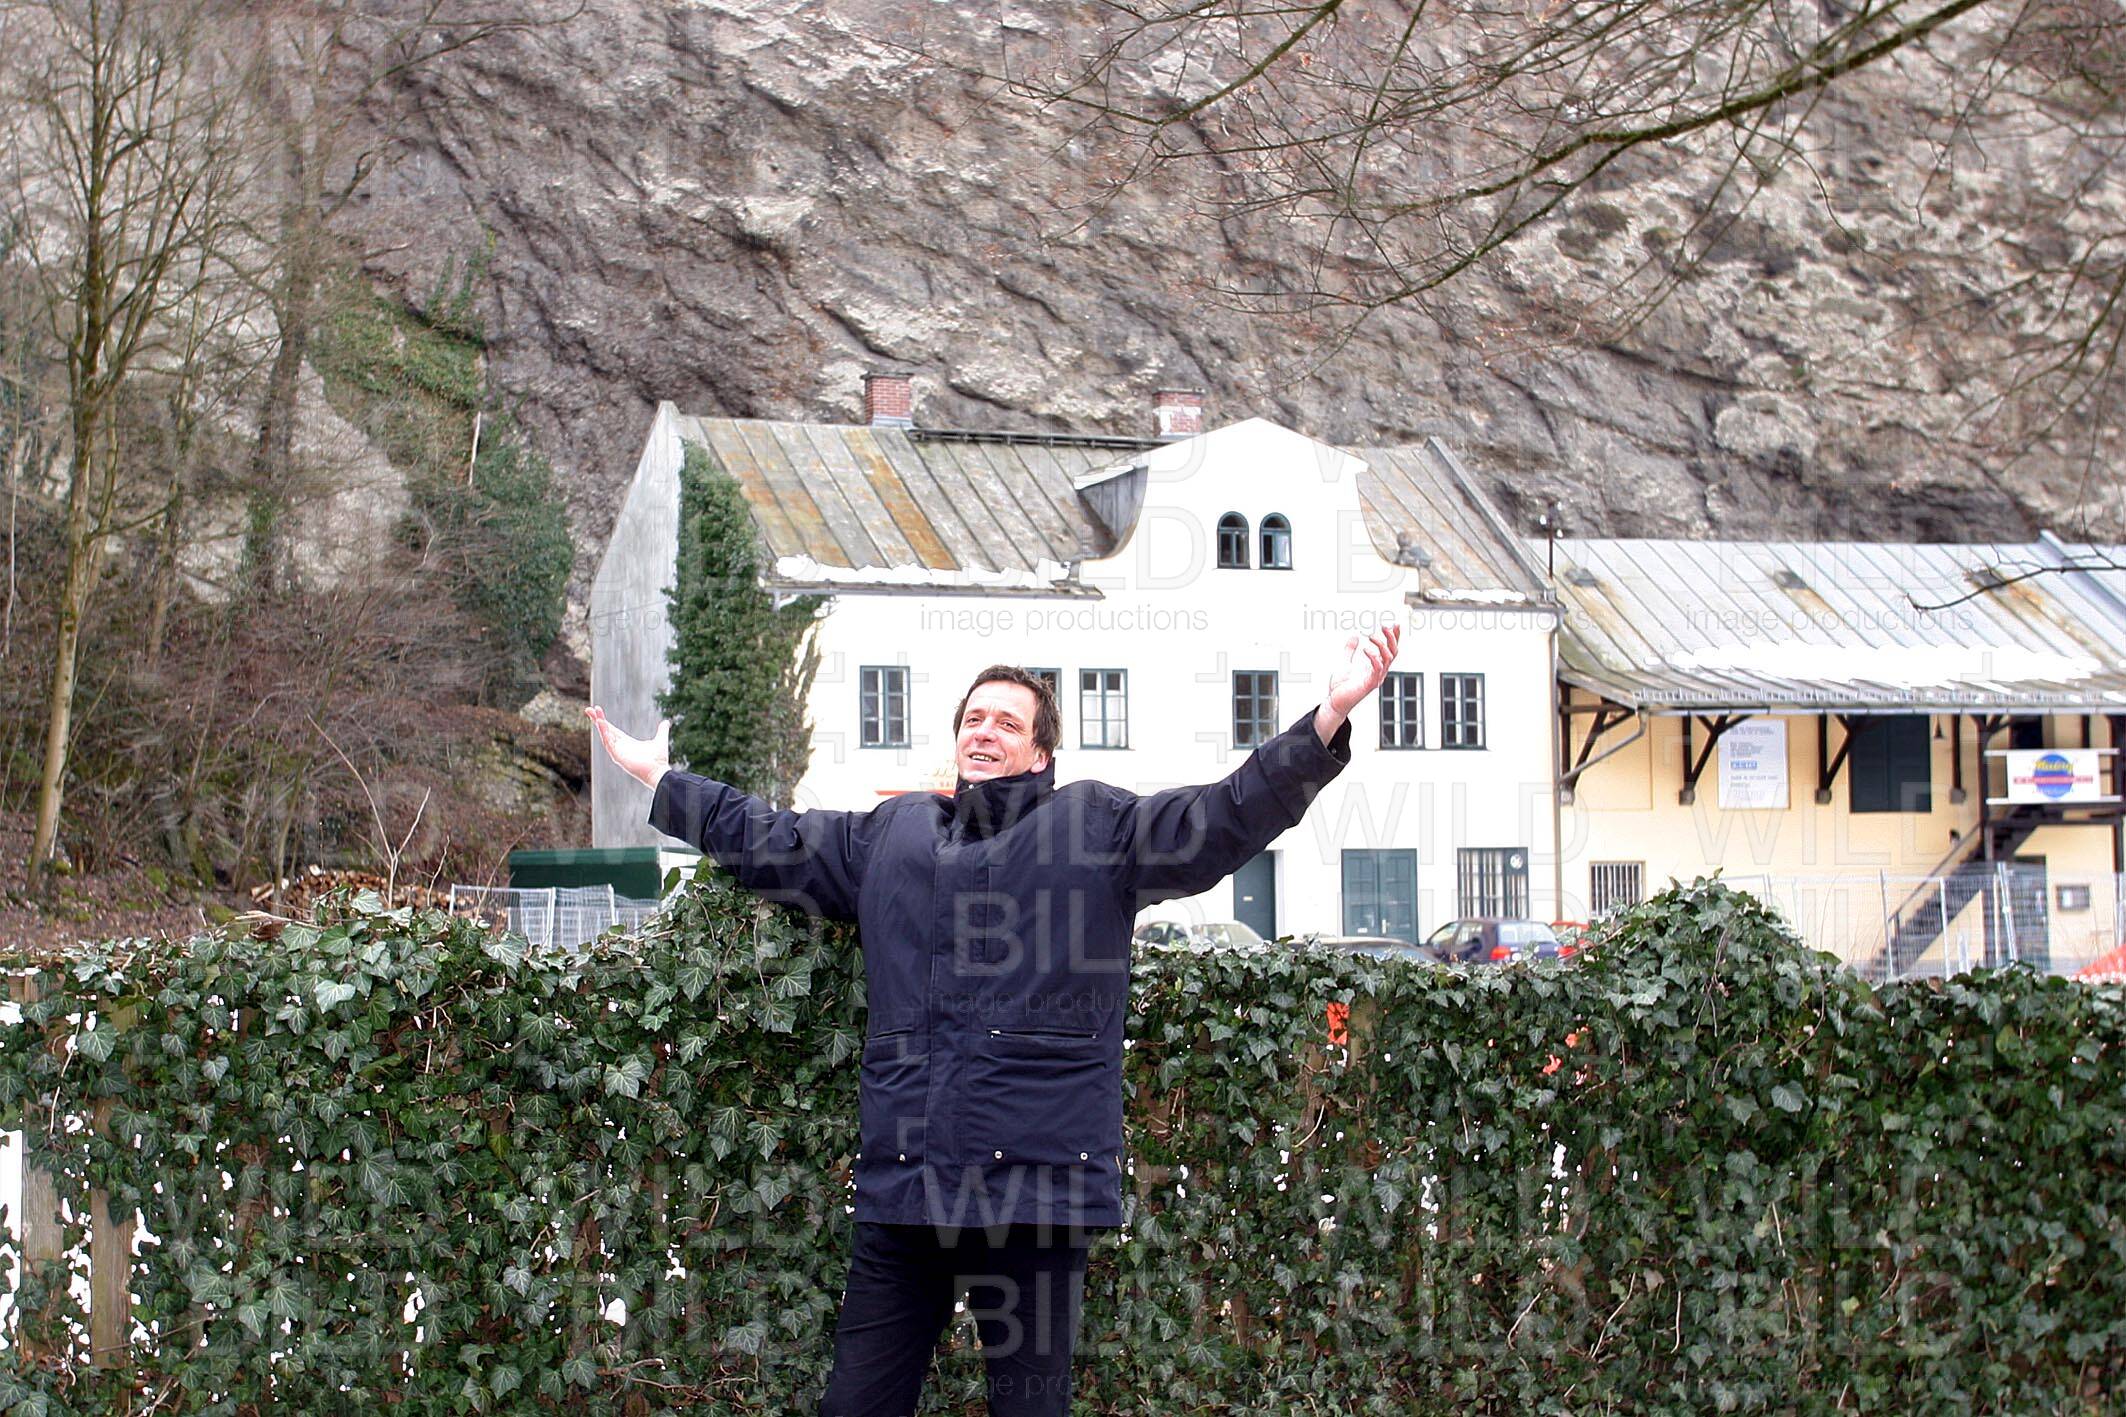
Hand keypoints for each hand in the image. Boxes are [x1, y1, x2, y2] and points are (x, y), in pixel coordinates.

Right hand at [585, 706, 670, 788]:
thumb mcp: (660, 740)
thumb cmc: (658, 761)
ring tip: (594, 715)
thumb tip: (666, 722)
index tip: (597, 710)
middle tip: (588, 709)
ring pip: (605, 737)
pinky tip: (601, 725)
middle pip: (606, 731)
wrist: (659, 773)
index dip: (604, 721)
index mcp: (627, 743)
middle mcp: (620, 747)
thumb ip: (661, 730)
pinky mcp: (618, 758)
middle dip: (597, 720)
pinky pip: (609, 744)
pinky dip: (605, 735)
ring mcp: (618, 753)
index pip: (612, 730)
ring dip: (600, 726)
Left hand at [1316, 623, 1400, 744]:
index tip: (1396, 624)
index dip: (1395, 638)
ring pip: (1388, 658)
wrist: (1335, 702)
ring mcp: (1376, 678)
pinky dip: (1374, 657)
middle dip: (1392, 638)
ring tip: (1371, 636)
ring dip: (1382, 645)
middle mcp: (1380, 672)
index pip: (1390, 650)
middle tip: (1384, 626)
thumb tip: (1355, 636)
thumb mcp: (1345, 663)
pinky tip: (1366, 649)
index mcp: (1376, 667)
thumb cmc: (1341, 686)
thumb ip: (1350, 650)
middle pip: (1393, 652)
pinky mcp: (1370, 684)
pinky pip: (1378, 668)